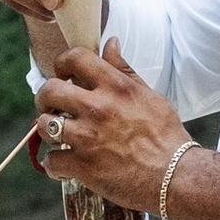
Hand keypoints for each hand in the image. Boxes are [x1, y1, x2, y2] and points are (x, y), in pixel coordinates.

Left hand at [32, 46, 186, 212]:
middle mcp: (98, 107)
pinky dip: (54, 164)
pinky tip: (65, 164)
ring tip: (58, 136)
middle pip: (50, 90)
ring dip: (47, 130)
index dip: (62, 63)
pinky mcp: (83, 166)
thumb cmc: (166, 136)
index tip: (62, 73)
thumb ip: (124, 70)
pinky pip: (51, 161)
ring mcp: (88, 137)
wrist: (176, 177)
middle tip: (50, 106)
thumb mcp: (149, 95)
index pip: (75, 58)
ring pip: (43, 124)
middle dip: (44, 97)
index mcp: (115, 86)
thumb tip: (110, 43)